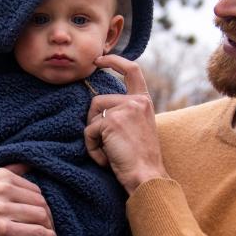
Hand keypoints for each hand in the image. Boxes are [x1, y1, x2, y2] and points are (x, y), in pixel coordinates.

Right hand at [0, 165, 55, 235]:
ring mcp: (0, 210)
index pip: (35, 189)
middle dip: (47, 217)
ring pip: (41, 216)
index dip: (41, 205)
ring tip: (47, 235)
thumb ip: (3, 177)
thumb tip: (27, 164)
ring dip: (49, 228)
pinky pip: (38, 232)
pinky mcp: (3, 230)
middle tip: (47, 229)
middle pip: (40, 202)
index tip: (40, 217)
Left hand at [86, 55, 168, 193]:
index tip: (99, 59)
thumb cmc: (140, 159)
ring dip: (93, 136)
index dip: (114, 61)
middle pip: (98, 100)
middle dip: (94, 122)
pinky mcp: (112, 121)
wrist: (147, 176)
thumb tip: (97, 106)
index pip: (132, 70)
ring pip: (92, 114)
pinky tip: (106, 159)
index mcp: (144, 102)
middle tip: (106, 144)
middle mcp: (137, 101)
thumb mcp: (137, 128)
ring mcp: (125, 109)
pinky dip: (92, 148)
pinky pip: (89, 131)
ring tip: (108, 152)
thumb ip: (125, 113)